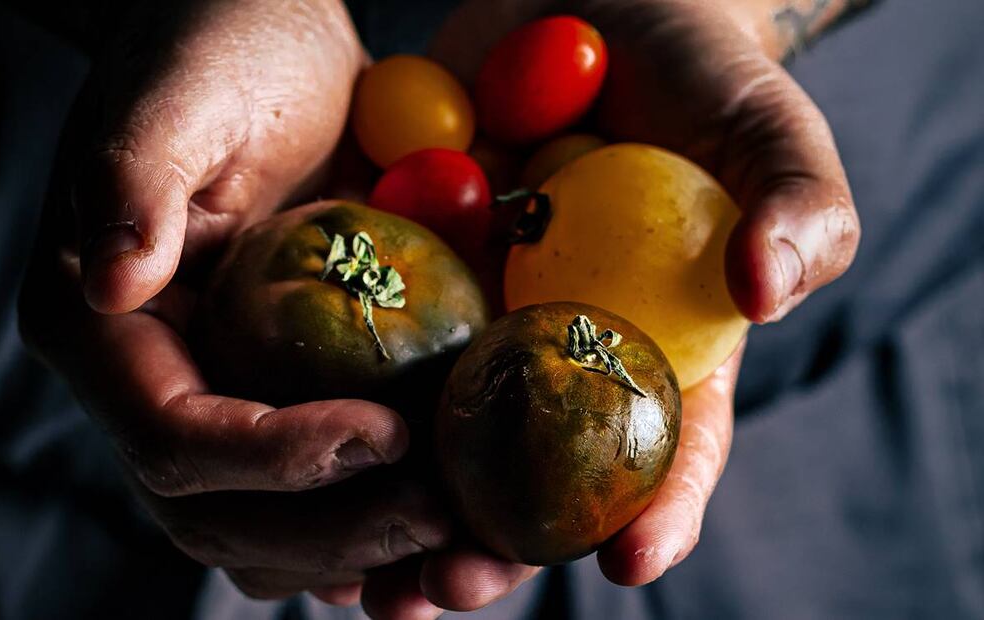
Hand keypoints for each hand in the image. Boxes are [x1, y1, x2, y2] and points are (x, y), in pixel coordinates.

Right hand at [18, 0, 451, 610]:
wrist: (266, 41)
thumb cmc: (218, 50)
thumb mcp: (180, 95)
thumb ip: (135, 181)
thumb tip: (115, 281)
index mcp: (105, 328)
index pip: (175, 439)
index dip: (276, 459)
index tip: (385, 437)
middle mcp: (157, 383)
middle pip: (223, 515)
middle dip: (333, 530)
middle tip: (439, 513)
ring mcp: (225, 399)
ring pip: (272, 531)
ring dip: (364, 552)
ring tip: (459, 539)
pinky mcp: (287, 395)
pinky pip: (322, 497)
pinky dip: (378, 526)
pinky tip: (449, 524)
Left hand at [391, 0, 862, 606]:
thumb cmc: (696, 68)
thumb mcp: (763, 126)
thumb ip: (797, 202)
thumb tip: (769, 289)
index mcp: (657, 341)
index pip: (669, 442)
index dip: (657, 508)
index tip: (631, 560)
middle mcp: (562, 345)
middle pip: (533, 470)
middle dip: (497, 541)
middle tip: (454, 585)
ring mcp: (480, 313)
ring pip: (440, 435)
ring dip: (400, 509)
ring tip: (367, 576)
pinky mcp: (409, 266)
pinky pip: (372, 346)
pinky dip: (337, 404)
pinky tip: (300, 457)